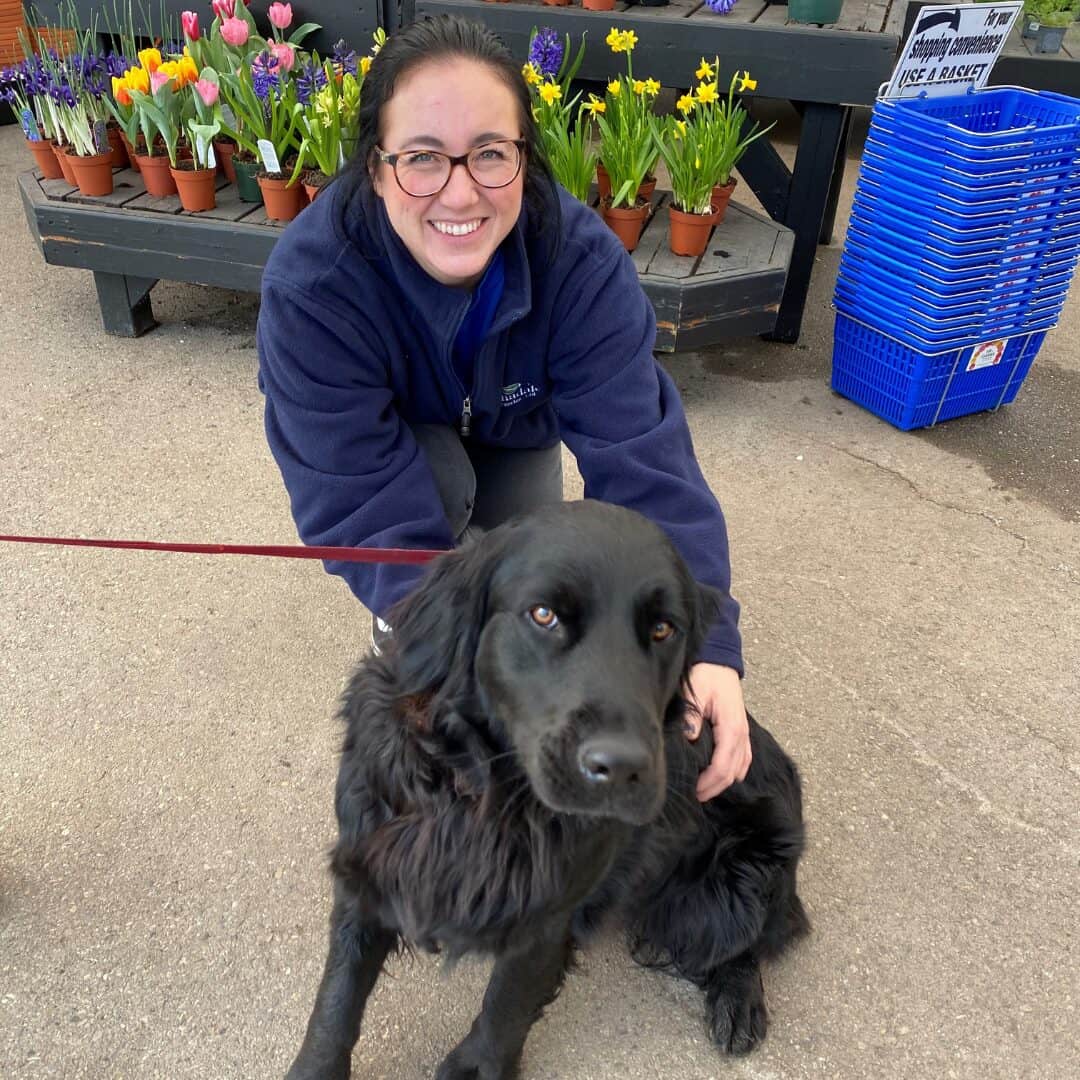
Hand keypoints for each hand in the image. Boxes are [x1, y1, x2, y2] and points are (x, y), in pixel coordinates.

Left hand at [684, 663, 750, 800]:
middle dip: (714, 787)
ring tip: (704, 789)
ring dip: (723, 781)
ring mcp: (744, 733)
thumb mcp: (694, 691)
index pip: (723, 765)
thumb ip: (692, 716)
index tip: (694, 790)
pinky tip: (722, 778)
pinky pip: (744, 758)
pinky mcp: (741, 731)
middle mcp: (741, 734)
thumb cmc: (706, 675)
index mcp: (731, 727)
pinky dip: (734, 771)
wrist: (719, 661)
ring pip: (740, 768)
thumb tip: (690, 737)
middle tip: (695, 796)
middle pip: (732, 772)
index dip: (709, 782)